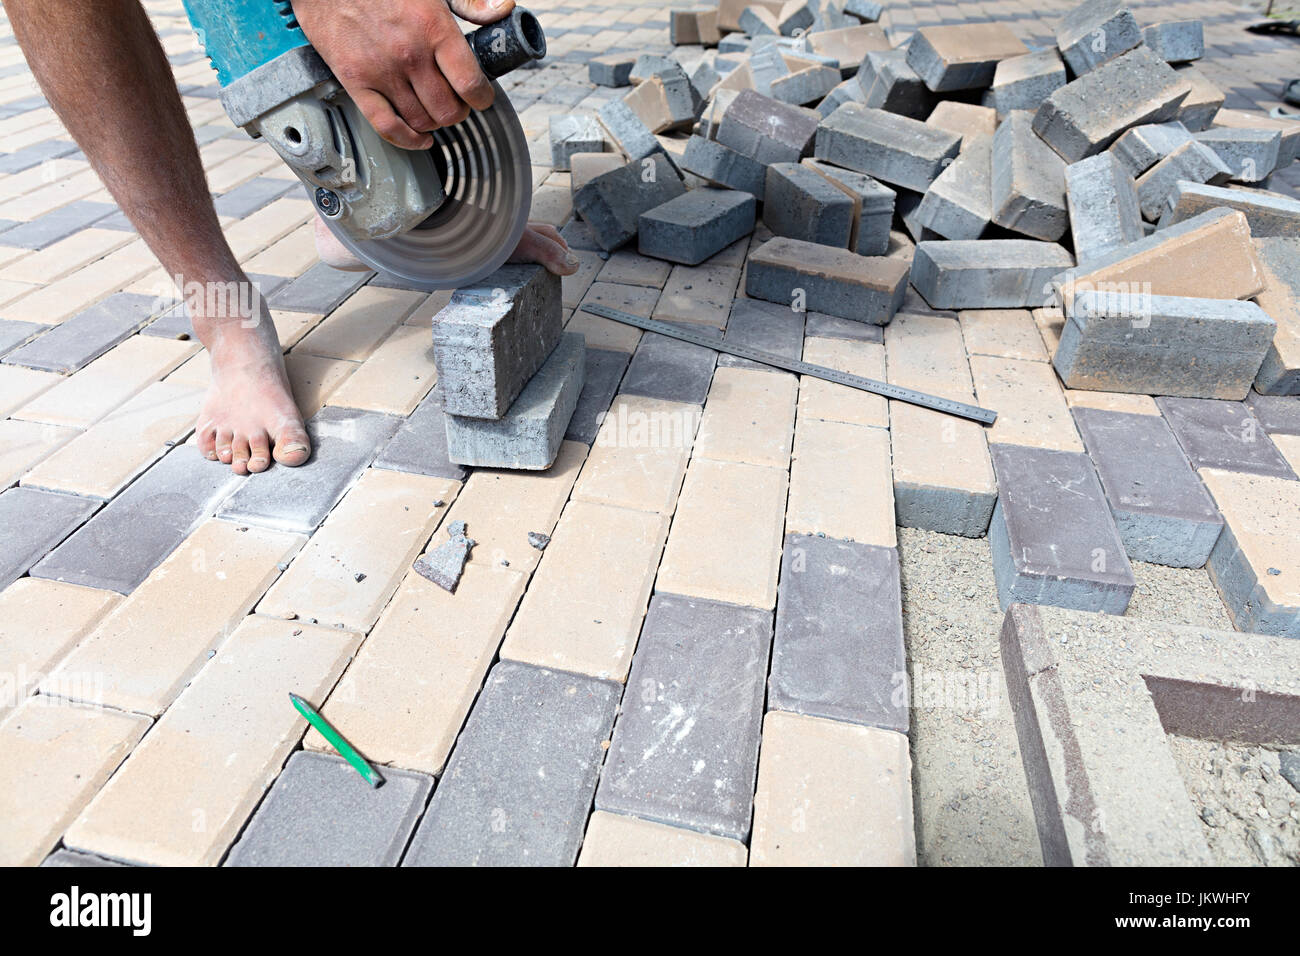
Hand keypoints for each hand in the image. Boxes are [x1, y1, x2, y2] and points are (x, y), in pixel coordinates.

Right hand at [292, 0, 513, 149]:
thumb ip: (470, 2)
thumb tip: (503, 11)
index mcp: (433, 28)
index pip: (470, 84)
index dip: (482, 98)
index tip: (481, 98)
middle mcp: (409, 54)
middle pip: (448, 110)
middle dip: (458, 112)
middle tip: (456, 104)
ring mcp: (381, 71)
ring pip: (422, 121)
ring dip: (434, 123)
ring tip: (435, 111)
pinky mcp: (355, 81)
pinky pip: (386, 126)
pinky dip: (407, 140)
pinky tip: (418, 138)